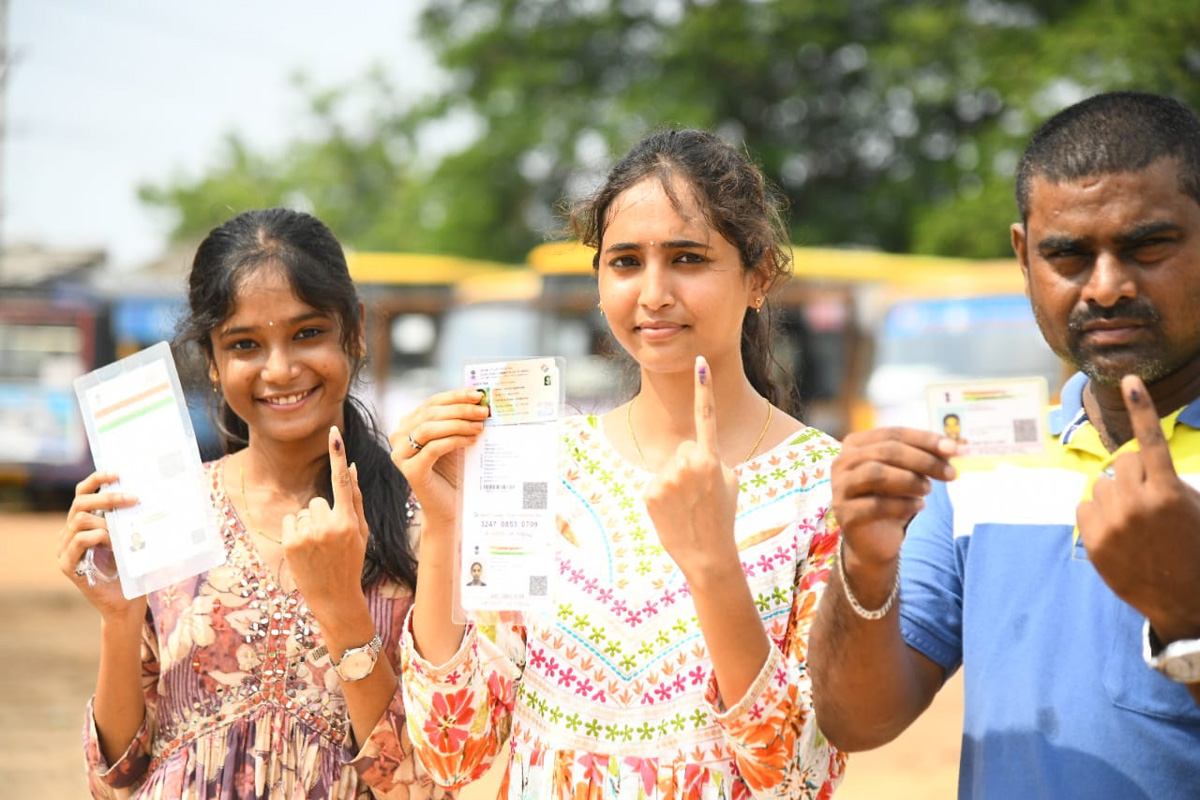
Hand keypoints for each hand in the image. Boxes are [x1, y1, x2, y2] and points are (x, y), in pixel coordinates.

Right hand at [57, 470, 143, 621]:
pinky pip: (78, 542)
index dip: (97, 479)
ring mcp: (66, 548)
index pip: (84, 492)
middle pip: (80, 502)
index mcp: (86, 521)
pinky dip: (96, 537)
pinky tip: (112, 542)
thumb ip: (132, 519)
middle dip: (107, 496)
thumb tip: (153, 493)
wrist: (127, 602)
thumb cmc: (133, 567)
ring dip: (105, 521)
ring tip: (124, 530)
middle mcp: (71, 532)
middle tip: (133, 498)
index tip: (118, 473)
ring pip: (79, 520)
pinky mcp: (67, 565)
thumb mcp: (134, 537)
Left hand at [282, 426, 369, 620]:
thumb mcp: (361, 532)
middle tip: (329, 541)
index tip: (333, 432)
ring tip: (318, 549)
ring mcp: (308, 535)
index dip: (337, 455)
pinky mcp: (291, 543)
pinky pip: (290, 521)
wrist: (335, 597)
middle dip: (322, 515)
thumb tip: (351, 467)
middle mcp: (328, 526)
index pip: (343, 481)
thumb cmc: (351, 562)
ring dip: (308, 525)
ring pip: (304, 512)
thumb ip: (356, 499)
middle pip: (318, 501)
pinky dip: (295, 532)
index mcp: (349, 522)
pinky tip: (305, 550)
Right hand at [389, 389, 487, 528]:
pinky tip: (470, 441)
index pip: (432, 403)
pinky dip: (454, 440)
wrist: (450, 506)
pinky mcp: (410, 471)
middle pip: (430, 414)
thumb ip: (460, 418)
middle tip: (483, 411)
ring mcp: (401, 454)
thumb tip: (480, 398)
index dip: (455, 396)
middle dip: (460, 409)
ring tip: (479, 426)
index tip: (478, 394)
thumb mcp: (455, 438)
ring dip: (458, 424)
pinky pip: (433, 448)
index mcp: (408, 424)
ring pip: (429, 428)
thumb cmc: (453, 471)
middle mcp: (398, 437)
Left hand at [644, 356, 740, 581]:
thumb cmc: (723, 517)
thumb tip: (695, 450)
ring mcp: (666, 479)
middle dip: (689, 465)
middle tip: (700, 493)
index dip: (703, 388)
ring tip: (687, 506)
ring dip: (675, 482)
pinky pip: (655, 483)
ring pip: (668, 466)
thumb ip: (713, 458)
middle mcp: (687, 464)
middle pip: (683, 449)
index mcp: (711, 459)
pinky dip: (662, 496)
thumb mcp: (730, 482)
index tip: (700, 362)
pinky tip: (673, 513)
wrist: (708, 555)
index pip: (706, 416)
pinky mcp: (649, 492)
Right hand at [830, 426, 956, 567]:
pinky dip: (902, 505)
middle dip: (923, 460)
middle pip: (886, 451)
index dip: (925, 439)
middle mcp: (842, 462)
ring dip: (910, 480)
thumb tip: (954, 447)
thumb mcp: (907, 473)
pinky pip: (875, 505)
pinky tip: (918, 506)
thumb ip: (925, 457)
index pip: (893, 434)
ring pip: (876, 474)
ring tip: (928, 490)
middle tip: (950, 474)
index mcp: (856, 444)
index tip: (954, 449)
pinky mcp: (845, 514)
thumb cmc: (890, 499)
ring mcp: (840, 488)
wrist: (873, 540)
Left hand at [1078, 375, 1199, 641]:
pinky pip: (1084, 507)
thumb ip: (1166, 482)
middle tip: (1146, 496)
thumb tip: (1138, 464)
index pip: (1151, 442)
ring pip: (1101, 484)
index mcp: (1168, 491)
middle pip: (1122, 462)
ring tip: (1134, 520)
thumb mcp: (1192, 508)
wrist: (1186, 602)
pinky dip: (1097, 513)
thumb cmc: (1192, 549)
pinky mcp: (1094, 541)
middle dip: (1132, 472)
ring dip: (1115, 494)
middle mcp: (1138, 503)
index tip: (1130, 382)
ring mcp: (1113, 522)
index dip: (1142, 409)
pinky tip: (1116, 530)